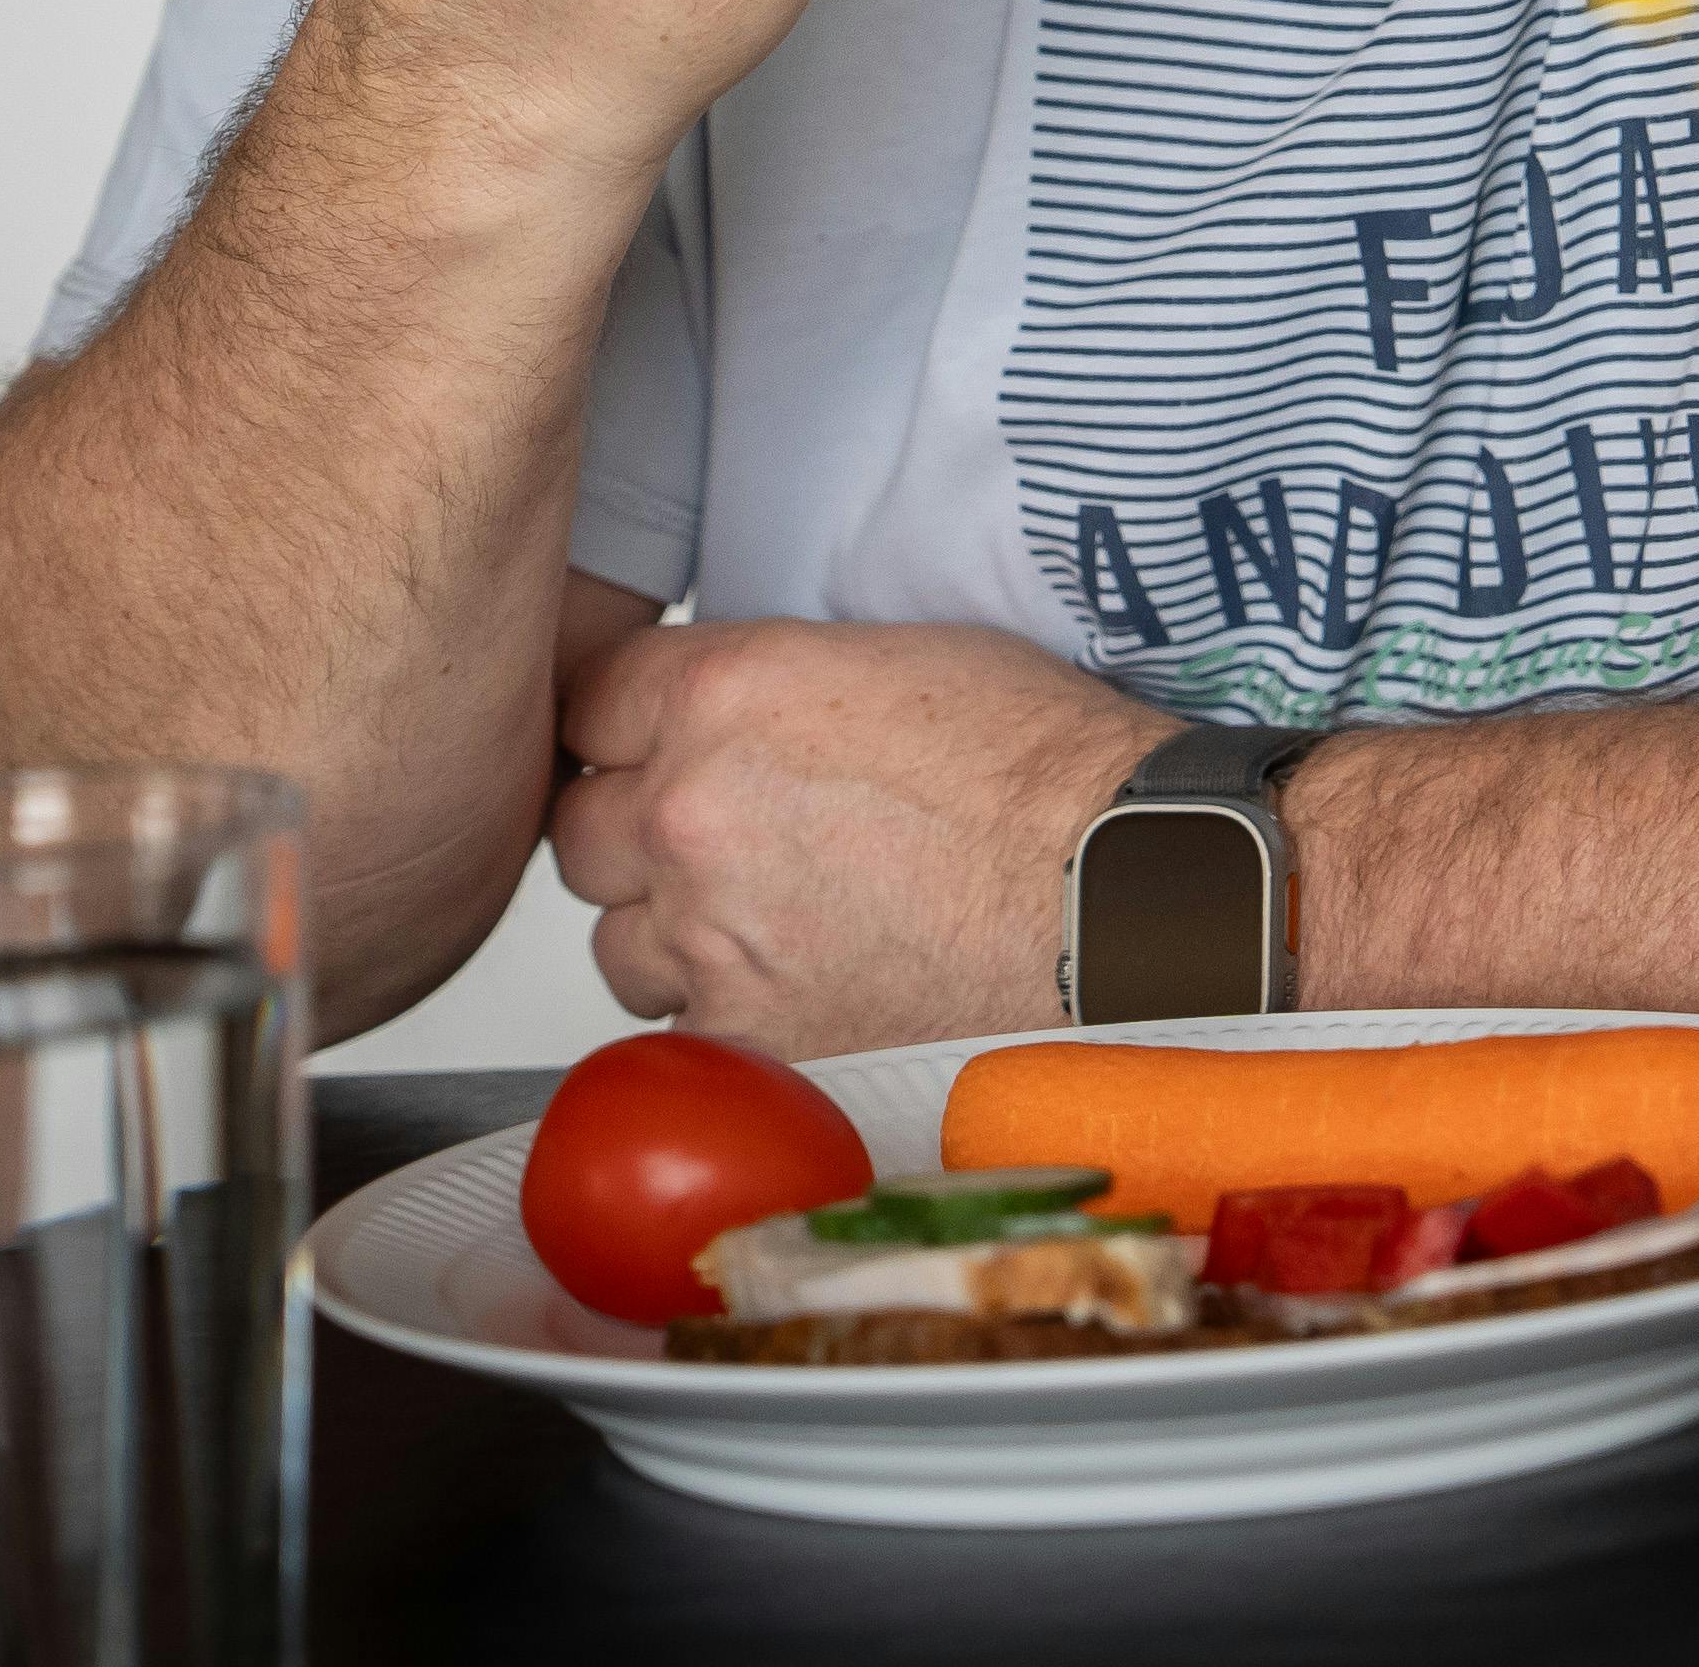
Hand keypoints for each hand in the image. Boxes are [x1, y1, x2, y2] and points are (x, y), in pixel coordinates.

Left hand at [550, 619, 1160, 1053]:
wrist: (1117, 890)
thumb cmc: (1044, 772)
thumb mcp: (892, 658)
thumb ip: (767, 685)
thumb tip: (718, 719)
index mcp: (724, 694)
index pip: (588, 702)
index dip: (628, 729)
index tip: (653, 750)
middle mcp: (690, 811)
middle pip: (582, 830)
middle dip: (640, 838)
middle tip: (724, 844)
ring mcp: (707, 935)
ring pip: (619, 942)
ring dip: (675, 936)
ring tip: (775, 926)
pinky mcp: (745, 1039)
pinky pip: (682, 1029)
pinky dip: (729, 1017)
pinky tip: (808, 988)